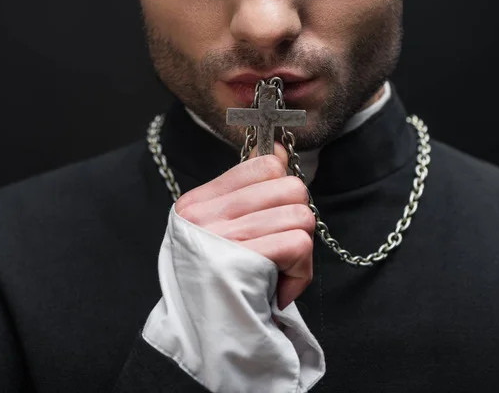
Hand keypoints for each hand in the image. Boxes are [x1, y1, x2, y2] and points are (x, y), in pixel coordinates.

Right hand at [175, 143, 314, 309]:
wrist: (199, 344)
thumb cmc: (215, 289)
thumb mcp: (217, 236)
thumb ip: (244, 197)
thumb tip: (277, 153)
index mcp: (197, 204)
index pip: (262, 164)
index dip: (285, 186)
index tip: (279, 215)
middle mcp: (205, 216)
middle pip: (289, 187)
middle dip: (297, 221)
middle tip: (280, 251)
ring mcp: (221, 238)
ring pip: (300, 216)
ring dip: (300, 252)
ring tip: (278, 273)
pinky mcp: (242, 262)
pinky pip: (298, 244)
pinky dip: (300, 272)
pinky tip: (280, 290)